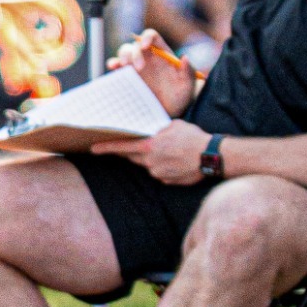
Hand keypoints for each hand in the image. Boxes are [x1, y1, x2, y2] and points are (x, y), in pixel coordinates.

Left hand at [93, 119, 211, 184]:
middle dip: (134, 151)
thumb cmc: (193, 137)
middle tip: (145, 145)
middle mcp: (150, 162)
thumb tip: (151, 131)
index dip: (106, 148)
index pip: (121, 148)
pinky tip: (177, 161)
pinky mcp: (167, 180)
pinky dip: (164, 167)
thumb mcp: (173, 125)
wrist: (213, 156)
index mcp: (148, 147)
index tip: (93, 149)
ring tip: (172, 151)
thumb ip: (157, 130)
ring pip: (148, 165)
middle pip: (134, 157)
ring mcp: (158, 173)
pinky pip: (160, 173)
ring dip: (154, 158)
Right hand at [109, 29, 197, 116]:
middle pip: (135, 45)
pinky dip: (113, 64)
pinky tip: (113, 67)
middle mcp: (147, 57)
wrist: (169, 111)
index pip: (152, 37)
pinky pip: (117, 66)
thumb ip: (188, 71)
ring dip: (123, 56)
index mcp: (162, 53)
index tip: (145, 46)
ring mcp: (135, 66)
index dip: (147, 38)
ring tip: (124, 66)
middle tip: (139, 67)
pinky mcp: (127, 76)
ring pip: (124, 52)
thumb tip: (185, 57)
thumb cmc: (181, 96)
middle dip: (135, 53)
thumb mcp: (188, 85)